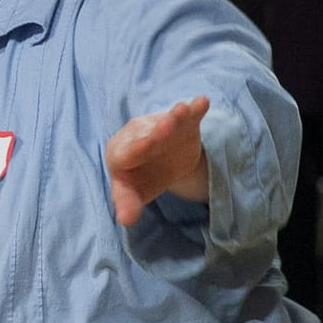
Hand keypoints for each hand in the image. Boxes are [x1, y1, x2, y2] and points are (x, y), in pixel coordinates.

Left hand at [105, 95, 211, 226]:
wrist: (156, 159)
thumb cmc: (140, 178)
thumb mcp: (132, 192)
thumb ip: (128, 204)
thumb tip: (126, 220)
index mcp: (120, 154)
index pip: (128, 153)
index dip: (136, 149)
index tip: (144, 147)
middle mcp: (138, 135)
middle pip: (149, 134)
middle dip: (158, 131)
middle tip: (167, 126)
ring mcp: (160, 127)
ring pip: (167, 121)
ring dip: (175, 116)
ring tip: (183, 109)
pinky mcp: (182, 124)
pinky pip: (188, 115)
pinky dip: (194, 108)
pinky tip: (202, 102)